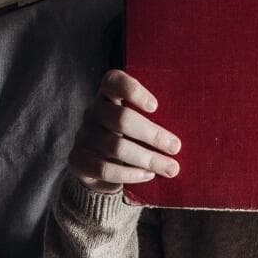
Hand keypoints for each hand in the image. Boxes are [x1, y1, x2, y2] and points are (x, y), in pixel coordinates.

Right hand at [68, 70, 180, 190]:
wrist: (97, 170)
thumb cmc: (127, 140)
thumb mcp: (137, 126)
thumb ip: (152, 124)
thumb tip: (179, 141)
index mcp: (107, 97)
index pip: (113, 81)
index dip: (133, 90)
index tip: (155, 107)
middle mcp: (92, 113)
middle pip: (121, 118)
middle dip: (152, 134)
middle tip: (175, 147)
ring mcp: (83, 136)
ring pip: (116, 146)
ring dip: (147, 158)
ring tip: (170, 168)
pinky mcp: (78, 160)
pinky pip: (105, 168)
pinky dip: (130, 174)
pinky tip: (148, 176)